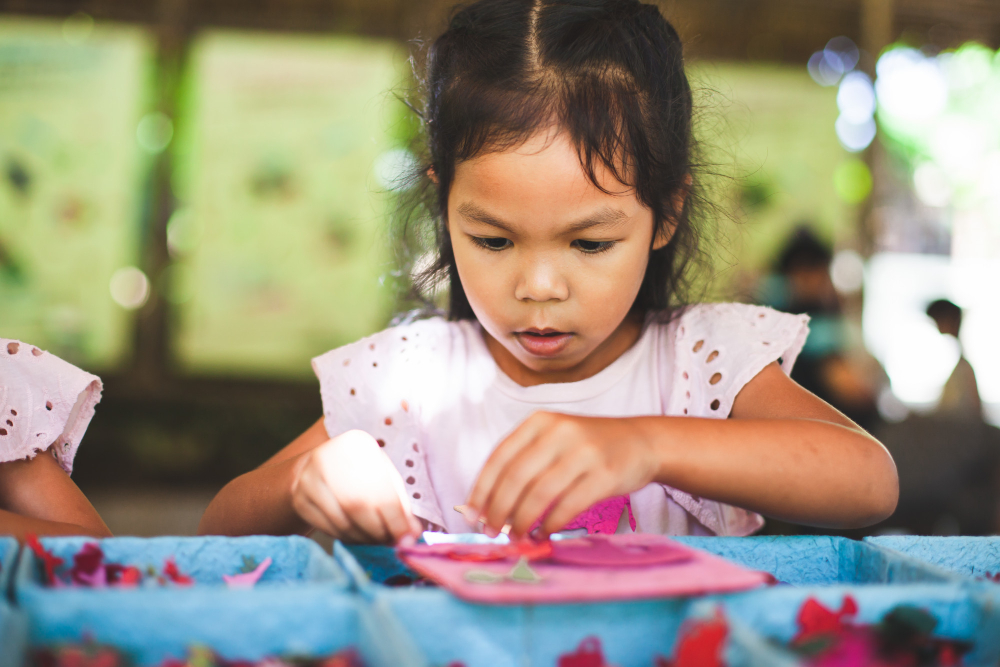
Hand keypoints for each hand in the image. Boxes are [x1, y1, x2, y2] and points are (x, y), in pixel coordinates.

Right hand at [290, 430, 421, 543]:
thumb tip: (412, 535)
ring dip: (365, 538)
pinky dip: (348, 539)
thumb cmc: (359, 471)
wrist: (314, 467)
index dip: (396, 519)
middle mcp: (327, 458)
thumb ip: (399, 503)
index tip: (408, 539)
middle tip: (392, 543)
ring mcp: (309, 480)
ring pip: (342, 522)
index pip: (379, 489)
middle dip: (380, 531)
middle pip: (358, 506)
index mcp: (356, 444)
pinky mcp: (300, 500)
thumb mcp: (382, 475)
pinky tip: (359, 537)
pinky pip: (328, 529)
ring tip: (378, 540)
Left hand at [465, 412, 658, 537]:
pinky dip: (551, 524)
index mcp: (539, 422)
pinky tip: (543, 533)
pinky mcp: (605, 474)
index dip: (482, 488)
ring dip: (522, 520)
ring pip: (540, 493)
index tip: (472, 514)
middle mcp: (560, 431)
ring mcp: (584, 452)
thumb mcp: (554, 439)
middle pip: (516, 476)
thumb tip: (486, 504)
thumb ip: (523, 462)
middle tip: (491, 531)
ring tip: (515, 537)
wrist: (641, 442)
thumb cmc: (588, 447)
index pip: (500, 456)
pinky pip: (568, 505)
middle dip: (498, 509)